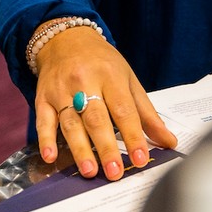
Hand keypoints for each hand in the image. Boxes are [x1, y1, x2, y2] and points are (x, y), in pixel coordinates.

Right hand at [32, 25, 176, 179]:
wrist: (65, 38)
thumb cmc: (101, 62)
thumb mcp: (128, 79)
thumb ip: (146, 113)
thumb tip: (168, 141)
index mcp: (110, 76)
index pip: (123, 109)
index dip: (132, 135)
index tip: (140, 158)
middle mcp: (84, 81)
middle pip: (96, 118)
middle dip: (106, 147)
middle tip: (115, 172)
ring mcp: (61, 90)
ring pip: (70, 122)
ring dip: (79, 148)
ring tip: (90, 171)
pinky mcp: (43, 98)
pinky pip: (43, 120)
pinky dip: (45, 139)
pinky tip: (50, 156)